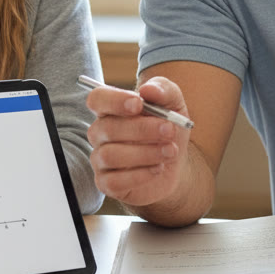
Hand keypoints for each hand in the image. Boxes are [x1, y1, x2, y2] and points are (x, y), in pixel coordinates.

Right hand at [86, 77, 192, 208]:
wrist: (176, 164)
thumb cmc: (168, 130)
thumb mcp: (174, 104)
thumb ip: (163, 90)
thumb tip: (148, 90)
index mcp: (111, 110)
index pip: (97, 99)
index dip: (114, 101)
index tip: (139, 104)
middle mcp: (100, 133)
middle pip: (107, 128)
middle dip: (142, 129)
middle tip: (169, 130)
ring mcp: (100, 159)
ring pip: (111, 155)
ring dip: (146, 153)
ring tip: (170, 151)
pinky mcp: (107, 183)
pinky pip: (114, 181)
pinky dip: (140, 175)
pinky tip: (158, 168)